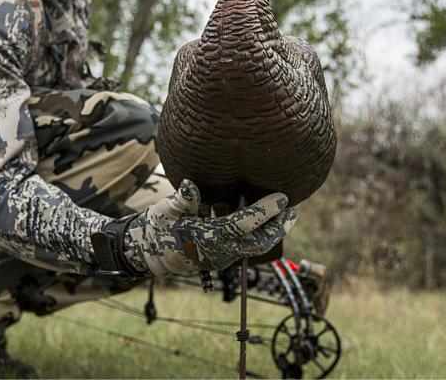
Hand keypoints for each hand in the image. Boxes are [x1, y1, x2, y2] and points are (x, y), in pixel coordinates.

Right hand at [122, 179, 297, 276]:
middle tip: (294, 211)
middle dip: (278, 228)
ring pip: (255, 248)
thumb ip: (182, 200)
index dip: (263, 211)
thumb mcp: (166, 210)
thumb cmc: (159, 227)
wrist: (151, 253)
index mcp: (207, 237)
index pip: (243, 224)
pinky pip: (247, 248)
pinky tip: (268, 221)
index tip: (281, 198)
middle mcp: (219, 251)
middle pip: (257, 243)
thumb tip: (190, 185)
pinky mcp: (222, 259)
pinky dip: (260, 235)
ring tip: (288, 216)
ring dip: (272, 233)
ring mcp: (222, 258)